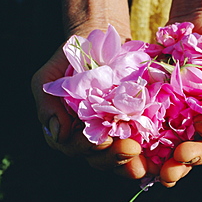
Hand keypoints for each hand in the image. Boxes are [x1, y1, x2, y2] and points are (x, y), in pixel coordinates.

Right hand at [31, 0, 149, 179]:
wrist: (98, 42)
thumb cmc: (70, 59)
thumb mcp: (49, 77)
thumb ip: (47, 104)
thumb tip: (58, 133)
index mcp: (66, 129)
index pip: (72, 147)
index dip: (86, 148)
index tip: (104, 141)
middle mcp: (87, 135)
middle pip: (97, 157)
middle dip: (113, 157)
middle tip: (131, 149)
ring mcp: (109, 132)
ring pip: (116, 156)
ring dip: (128, 159)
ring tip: (141, 152)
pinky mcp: (129, 125)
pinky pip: (134, 143)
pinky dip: (143, 152)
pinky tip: (153, 154)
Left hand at [158, 16, 201, 186]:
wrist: (197, 27)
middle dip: (193, 159)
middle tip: (178, 158)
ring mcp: (184, 121)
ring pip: (180, 151)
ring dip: (171, 164)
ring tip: (161, 170)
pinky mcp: (162, 112)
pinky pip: (156, 134)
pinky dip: (149, 147)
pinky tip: (140, 150)